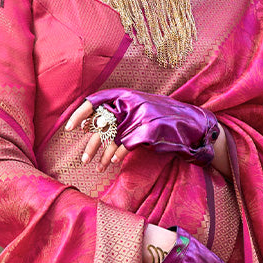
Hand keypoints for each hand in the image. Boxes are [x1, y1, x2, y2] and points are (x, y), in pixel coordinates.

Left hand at [65, 88, 219, 171]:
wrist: (191, 125)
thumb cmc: (162, 120)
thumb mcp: (140, 110)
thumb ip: (120, 113)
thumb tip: (92, 124)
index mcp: (128, 95)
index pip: (97, 100)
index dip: (81, 113)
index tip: (71, 128)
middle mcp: (132, 104)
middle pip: (102, 123)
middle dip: (91, 144)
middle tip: (83, 159)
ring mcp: (140, 117)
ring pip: (112, 137)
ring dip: (102, 154)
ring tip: (97, 166)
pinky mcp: (147, 131)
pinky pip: (125, 146)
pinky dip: (117, 155)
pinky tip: (113, 163)